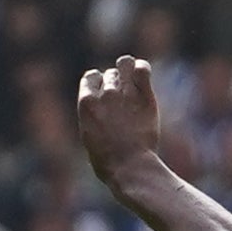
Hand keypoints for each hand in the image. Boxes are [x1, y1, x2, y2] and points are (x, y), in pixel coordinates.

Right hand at [71, 56, 171, 190]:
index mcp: (86, 103)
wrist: (130, 167)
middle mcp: (105, 94)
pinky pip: (143, 69)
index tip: (103, 95)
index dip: (98, 84)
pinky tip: (143, 78)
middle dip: (116, 84)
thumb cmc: (107, 161)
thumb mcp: (89, 137)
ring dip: (128, 71)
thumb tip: (96, 108)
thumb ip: (92, 116)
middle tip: (123, 102)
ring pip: (125, 63)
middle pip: (110, 74)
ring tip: (133, 83)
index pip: (90, 77)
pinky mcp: (144, 96)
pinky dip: (143, 69)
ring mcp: (125, 93)